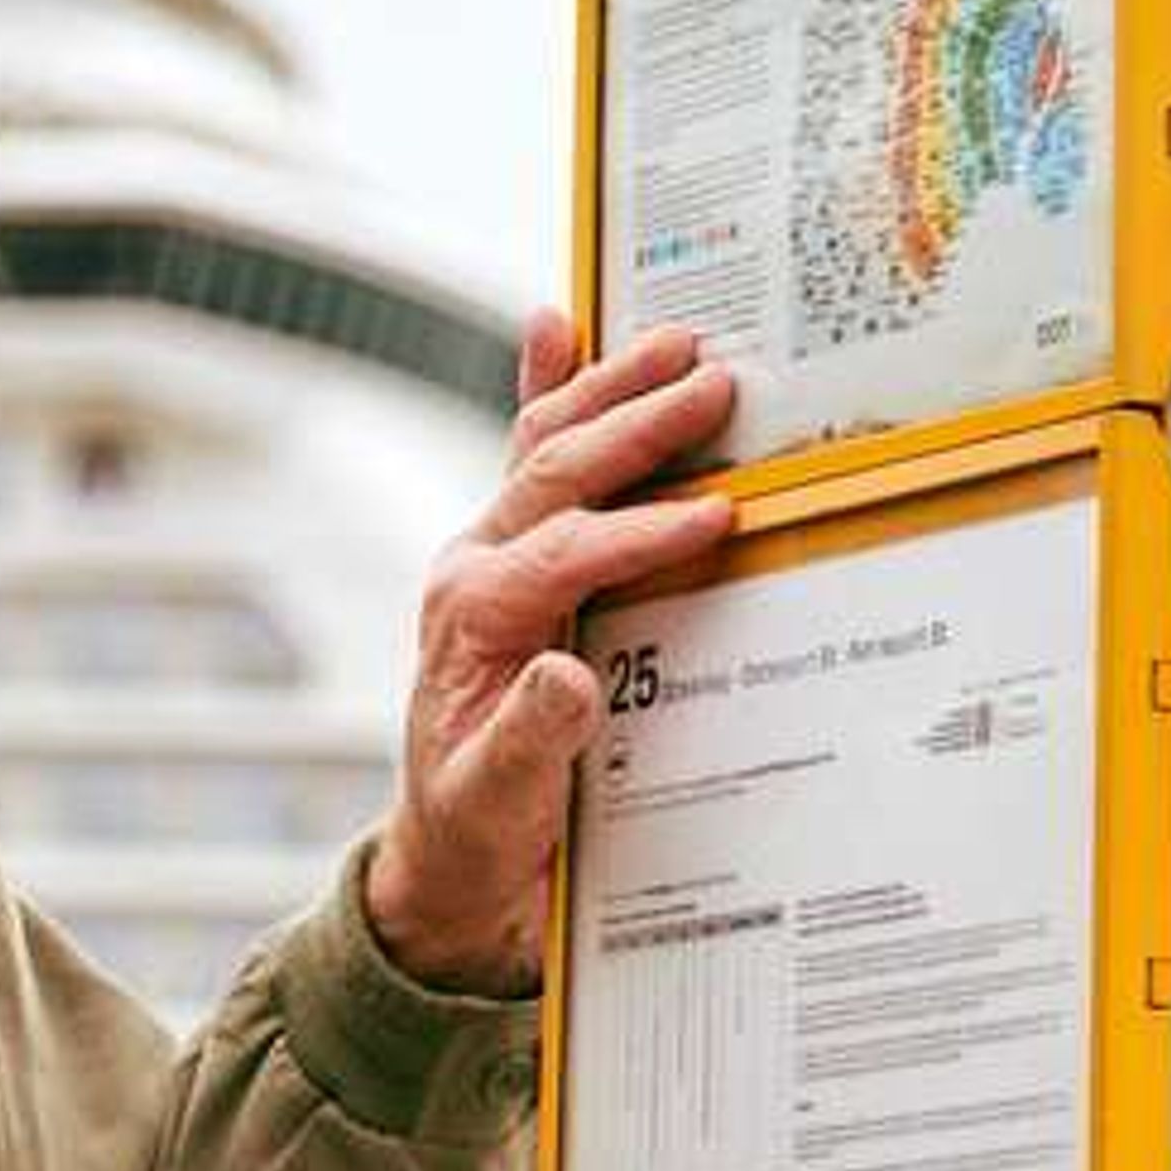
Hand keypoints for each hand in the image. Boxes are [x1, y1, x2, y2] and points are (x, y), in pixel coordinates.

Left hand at [360, 314, 736, 994]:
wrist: (453, 846)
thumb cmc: (482, 826)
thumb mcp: (501, 803)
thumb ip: (529, 742)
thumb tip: (567, 678)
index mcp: (473, 619)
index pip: (565, 555)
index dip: (640, 533)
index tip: (717, 515)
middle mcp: (475, 569)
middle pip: (556, 476)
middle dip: (635, 427)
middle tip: (716, 387)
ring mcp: (492, 552)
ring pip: (548, 447)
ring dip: (611, 390)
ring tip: (680, 343)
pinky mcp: (516, 554)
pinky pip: (531, 457)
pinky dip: (545, 386)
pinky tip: (555, 324)